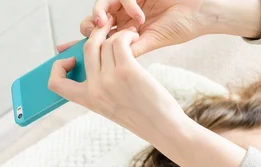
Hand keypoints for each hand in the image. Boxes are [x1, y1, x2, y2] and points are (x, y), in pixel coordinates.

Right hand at [49, 20, 183, 134]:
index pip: (55, 83)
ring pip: (105, 43)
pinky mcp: (127, 71)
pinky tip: (134, 37)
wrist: (163, 127)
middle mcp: (94, 89)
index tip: (72, 60)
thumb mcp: (112, 106)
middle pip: (86, 49)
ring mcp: (109, 79)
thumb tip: (93, 61)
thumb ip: (100, 87)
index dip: (58, 67)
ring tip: (129, 36)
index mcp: (88, 100)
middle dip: (96, 34)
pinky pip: (119, 41)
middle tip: (107, 29)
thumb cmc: (142, 116)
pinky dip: (126, 35)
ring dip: (117, 34)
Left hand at [59, 0, 207, 57]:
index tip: (60, 52)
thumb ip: (129, 51)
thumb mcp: (152, 42)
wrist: (200, 14)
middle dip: (88, 27)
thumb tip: (105, 66)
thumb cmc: (181, 29)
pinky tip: (139, 16)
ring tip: (106, 23)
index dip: (80, 43)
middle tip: (91, 33)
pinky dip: (126, 4)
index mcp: (127, 33)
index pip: (98, 39)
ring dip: (100, 14)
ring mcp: (129, 3)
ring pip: (101, 6)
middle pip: (94, 21)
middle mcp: (124, 17)